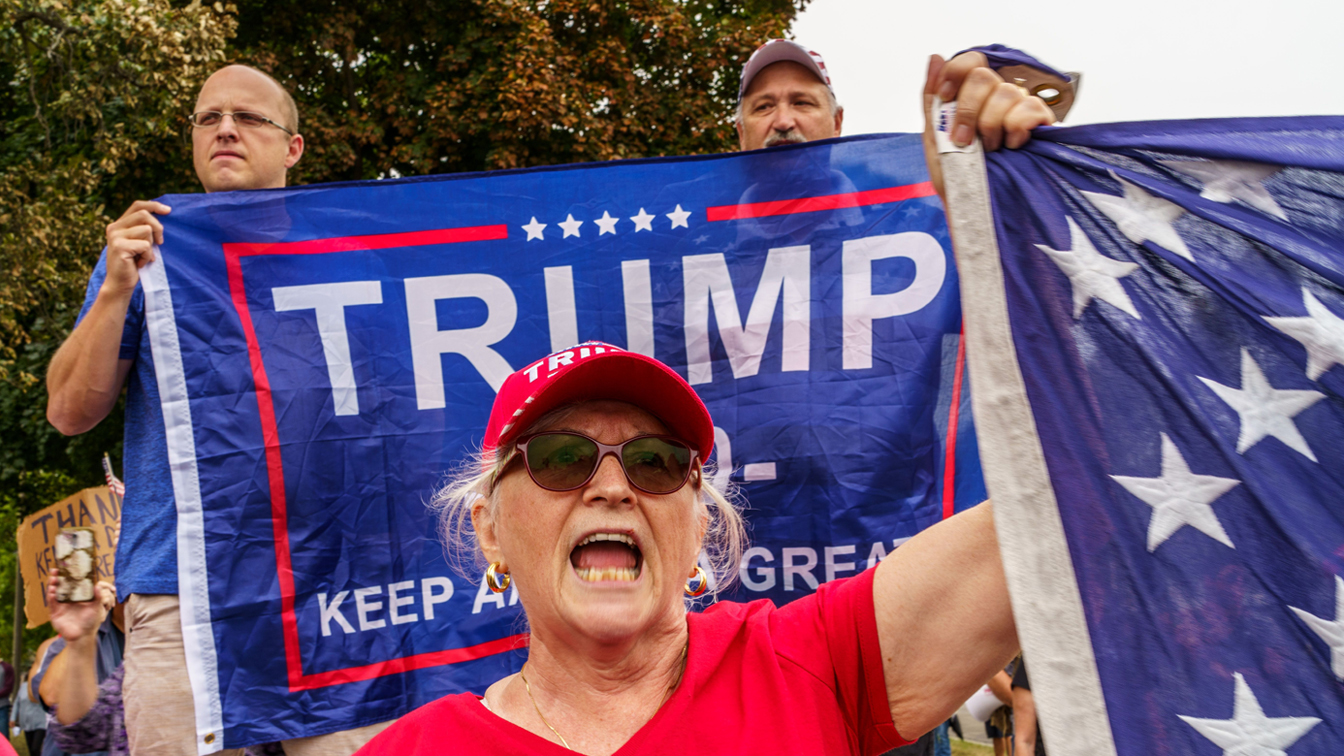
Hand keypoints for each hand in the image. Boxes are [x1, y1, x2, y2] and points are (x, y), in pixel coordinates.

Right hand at [46, 570, 110, 644]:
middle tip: (55, 570)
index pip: (72, 583)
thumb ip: (98, 597)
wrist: (82, 636)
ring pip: (55, 592)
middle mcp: (68, 599)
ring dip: (53, 585)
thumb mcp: (97, 607)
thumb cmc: (91, 621)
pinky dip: (51, 596)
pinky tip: (52, 591)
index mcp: (78, 596)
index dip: (69, 576)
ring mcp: (61, 605)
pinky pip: (52, 603)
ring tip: (53, 580)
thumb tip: (99, 585)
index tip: (68, 568)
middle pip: (61, 586)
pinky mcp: (55, 612)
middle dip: (57, 578)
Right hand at [102, 200, 170, 295]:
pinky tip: (140, 263)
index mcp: (119, 224)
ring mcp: (115, 236)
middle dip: (158, 228)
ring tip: (143, 256)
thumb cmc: (134, 264)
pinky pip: (146, 245)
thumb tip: (164, 214)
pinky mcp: (120, 247)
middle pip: (144, 214)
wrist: (120, 284)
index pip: (137, 206)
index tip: (168, 211)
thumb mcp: (139, 243)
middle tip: (160, 243)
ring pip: (146, 230)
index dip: (154, 205)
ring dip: (151, 246)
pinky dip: (148, 256)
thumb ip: (144, 229)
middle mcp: (114, 227)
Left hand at [922, 52, 1054, 198]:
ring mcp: (1020, 108)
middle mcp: (997, 96)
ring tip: (989, 150)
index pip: (970, 61)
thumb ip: (932, 98)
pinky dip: (1015, 128)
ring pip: (1006, 92)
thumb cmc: (954, 177)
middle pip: (984, 76)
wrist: (973, 208)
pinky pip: (1029, 108)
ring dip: (990, 126)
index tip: (945, 99)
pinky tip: (1011, 147)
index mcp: (972, 96)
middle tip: (962, 140)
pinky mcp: (1040, 123)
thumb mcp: (933, 138)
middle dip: (968, 110)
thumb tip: (935, 58)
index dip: (956, 73)